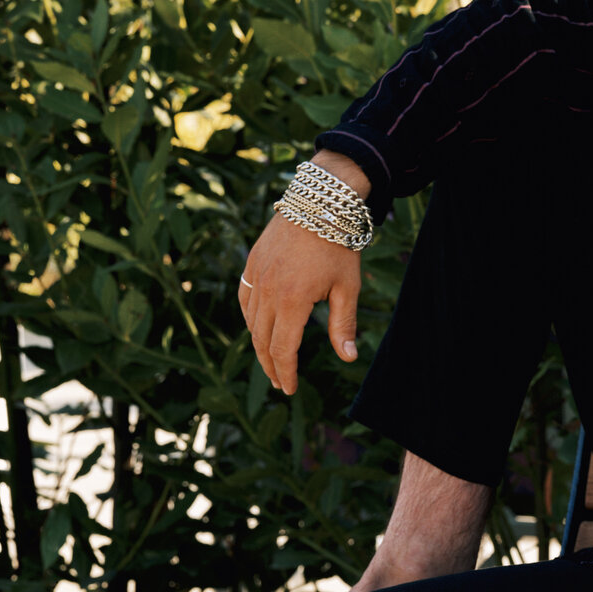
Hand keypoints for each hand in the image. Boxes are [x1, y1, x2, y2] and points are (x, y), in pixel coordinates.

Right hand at [239, 151, 368, 395]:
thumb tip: (348, 358)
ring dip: (259, 344)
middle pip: (261, 341)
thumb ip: (344, 325)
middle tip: (279, 382)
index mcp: (292, 301)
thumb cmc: (338, 245)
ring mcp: (255, 276)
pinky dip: (249, 318)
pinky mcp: (251, 264)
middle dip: (270, 365)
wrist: (318, 203)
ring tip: (271, 359)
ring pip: (250, 322)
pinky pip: (244, 299)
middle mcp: (267, 292)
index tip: (288, 389)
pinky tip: (258, 327)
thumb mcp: (348, 288)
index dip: (285, 373)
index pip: (283, 349)